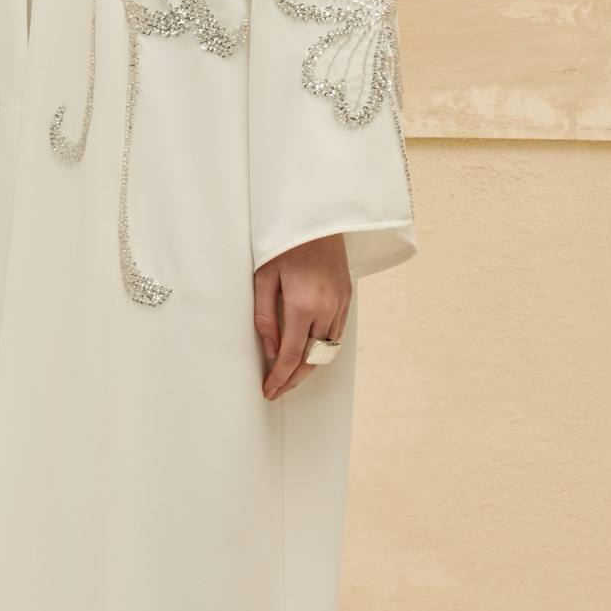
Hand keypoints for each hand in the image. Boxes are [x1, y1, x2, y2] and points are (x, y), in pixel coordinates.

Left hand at [253, 233, 349, 399]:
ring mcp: (341, 304)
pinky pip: (336, 334)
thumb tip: (270, 349)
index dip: (279, 378)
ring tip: (289, 375)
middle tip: (277, 390)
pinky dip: (322, 348)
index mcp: (303, 305)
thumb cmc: (285, 244)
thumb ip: (265, 316)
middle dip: (294, 380)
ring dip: (309, 366)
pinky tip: (307, 351)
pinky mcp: (347, 298)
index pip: (292, 355)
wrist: (317, 219)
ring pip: (327, 350)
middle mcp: (326, 309)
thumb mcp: (263, 278)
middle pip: (312, 360)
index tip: (269, 390)